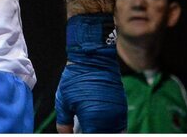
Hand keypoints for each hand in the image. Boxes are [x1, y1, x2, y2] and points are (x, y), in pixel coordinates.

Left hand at [55, 13, 126, 132]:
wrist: (93, 58)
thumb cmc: (76, 78)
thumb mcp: (63, 101)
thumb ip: (64, 122)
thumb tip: (64, 134)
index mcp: (94, 120)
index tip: (77, 133)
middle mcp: (110, 120)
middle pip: (104, 135)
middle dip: (93, 133)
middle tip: (82, 128)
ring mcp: (119, 114)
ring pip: (114, 132)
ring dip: (103, 131)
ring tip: (89, 126)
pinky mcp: (122, 107)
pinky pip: (119, 126)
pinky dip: (111, 128)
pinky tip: (99, 124)